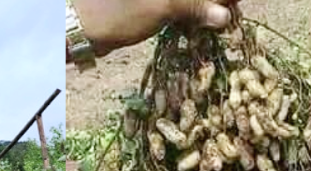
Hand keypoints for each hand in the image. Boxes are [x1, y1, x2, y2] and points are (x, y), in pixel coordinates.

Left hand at [73, 0, 233, 56]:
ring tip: (216, 22)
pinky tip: (198, 24)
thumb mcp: (161, 7)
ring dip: (202, 7)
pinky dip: (188, 11)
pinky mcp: (148, 3)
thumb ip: (195, 5)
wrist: (76, 27)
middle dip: (215, 0)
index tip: (233, 5)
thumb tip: (225, 15)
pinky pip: (176, 4)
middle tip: (227, 17)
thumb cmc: (115, 12)